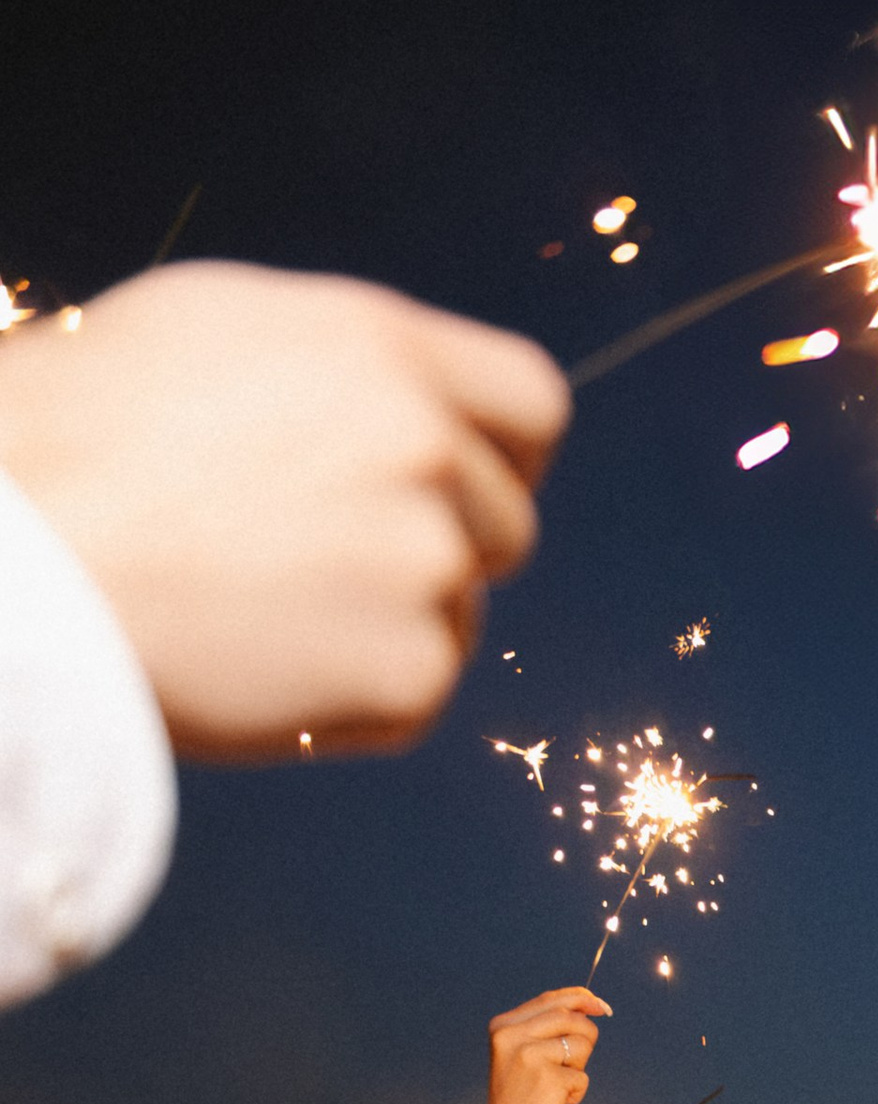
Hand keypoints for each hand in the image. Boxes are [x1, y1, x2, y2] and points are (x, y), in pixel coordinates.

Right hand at [0, 264, 568, 759]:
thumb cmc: (78, 440)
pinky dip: (352, 700)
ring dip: (391, 625)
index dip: (504, 454)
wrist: (22, 562)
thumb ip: (340, 372)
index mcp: (380, 348)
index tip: (468, 487)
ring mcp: (427, 563)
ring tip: (263, 610)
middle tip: (324, 567)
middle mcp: (425, 446)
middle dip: (439, 547)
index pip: (531, 403)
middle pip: (503, 522)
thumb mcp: (212, 336)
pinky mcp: (410, 671)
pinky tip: (258, 666)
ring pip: (460, 615)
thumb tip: (407, 406)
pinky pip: (414, 698)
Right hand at [485, 989, 607, 1103]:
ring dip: (580, 1067)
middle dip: (585, 1038)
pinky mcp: (548, 1078)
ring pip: (582, 1043)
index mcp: (503, 1026)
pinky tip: (558, 1102)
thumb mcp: (522, 1054)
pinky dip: (577, 1091)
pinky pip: (583, 1076)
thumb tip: (591, 1005)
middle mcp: (512, 1036)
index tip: (601, 1006)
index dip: (581, 999)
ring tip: (557, 1084)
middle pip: (571, 1017)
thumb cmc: (522, 1097)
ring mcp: (529, 1056)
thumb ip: (546, 1027)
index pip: (550, 1000)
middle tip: (574, 1062)